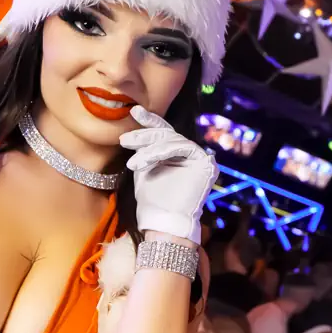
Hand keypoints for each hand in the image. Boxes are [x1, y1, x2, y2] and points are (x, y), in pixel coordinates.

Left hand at [121, 107, 216, 241]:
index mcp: (178, 156)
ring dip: (149, 149)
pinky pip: (183, 146)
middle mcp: (191, 155)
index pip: (165, 133)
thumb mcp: (144, 168)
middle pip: (167, 134)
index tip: (134, 111)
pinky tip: (146, 161)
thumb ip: (146, 149)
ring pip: (172, 140)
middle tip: (124, 141)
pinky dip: (162, 151)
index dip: (150, 121)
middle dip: (144, 135)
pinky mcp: (206, 163)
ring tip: (133, 164)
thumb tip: (139, 131)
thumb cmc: (152, 200)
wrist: (163, 221)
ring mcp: (201, 158)